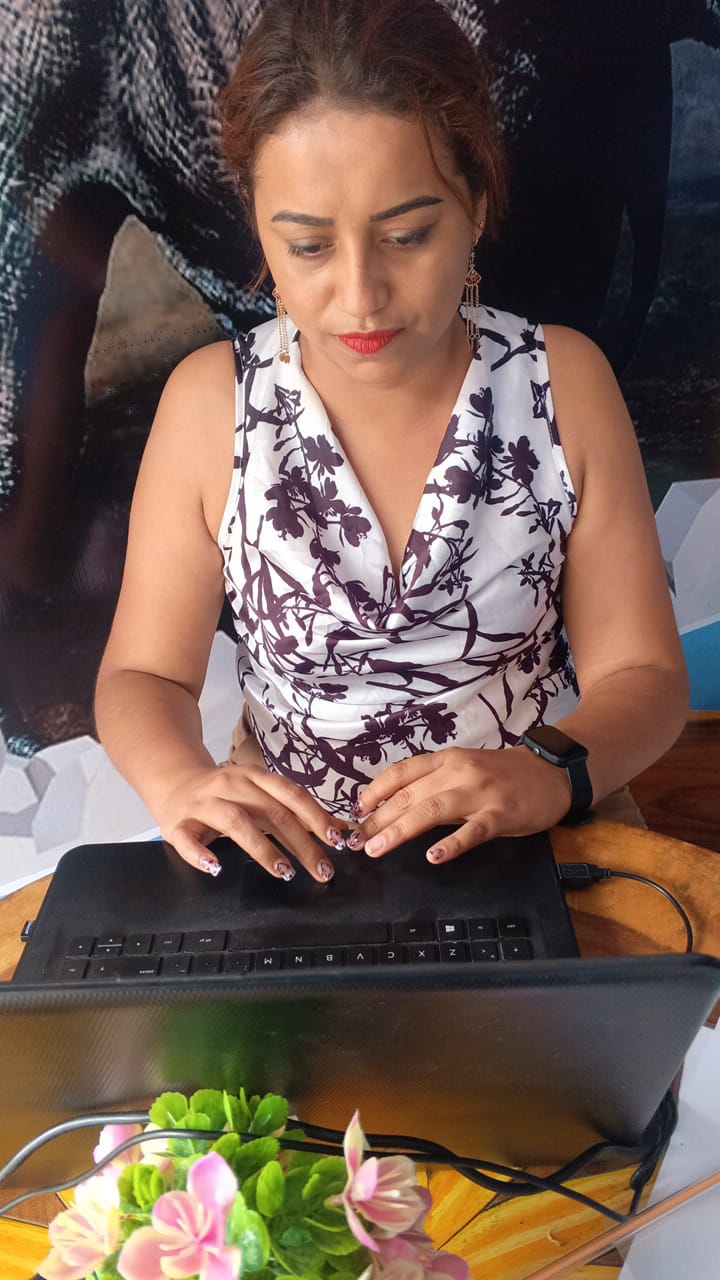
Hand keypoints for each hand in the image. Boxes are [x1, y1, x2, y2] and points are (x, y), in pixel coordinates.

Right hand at [157, 761, 351, 880]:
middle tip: (321, 869)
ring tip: (284, 871)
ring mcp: (203, 804)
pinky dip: (200, 855)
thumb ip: (293, 810)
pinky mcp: (178, 823)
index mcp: (254, 777)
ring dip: (263, 848)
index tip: (336, 840)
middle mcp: (230, 786)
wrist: (175, 783)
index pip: (291, 794)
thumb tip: (339, 829)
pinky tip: (215, 868)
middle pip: (271, 812)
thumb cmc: (225, 795)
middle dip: (301, 843)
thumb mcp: (259, 795)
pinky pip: (186, 839)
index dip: (316, 816)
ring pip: (235, 822)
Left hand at [349, 746, 571, 862]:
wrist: (552, 772)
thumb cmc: (505, 775)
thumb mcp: (466, 769)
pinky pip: (473, 830)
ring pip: (432, 809)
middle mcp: (459, 772)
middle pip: (410, 795)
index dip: (375, 792)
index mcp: (448, 760)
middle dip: (379, 819)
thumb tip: (397, 806)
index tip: (356, 812)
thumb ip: (436, 784)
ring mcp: (480, 793)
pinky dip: (452, 844)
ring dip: (400, 830)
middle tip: (357, 841)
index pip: (402, 773)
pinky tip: (434, 856)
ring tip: (378, 849)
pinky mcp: (501, 814)